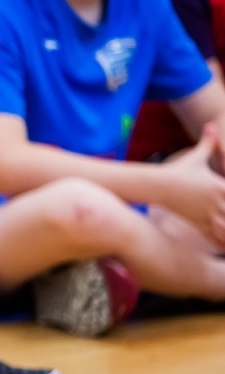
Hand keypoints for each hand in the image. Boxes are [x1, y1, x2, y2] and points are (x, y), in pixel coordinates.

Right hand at [159, 124, 224, 244]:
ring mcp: (206, 213)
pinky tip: (224, 249)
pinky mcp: (197, 222)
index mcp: (219, 186)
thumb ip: (208, 142)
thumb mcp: (195, 156)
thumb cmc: (177, 170)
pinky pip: (213, 235)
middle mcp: (215, 201)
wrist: (156, 184)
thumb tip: (212, 124)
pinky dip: (221, 242)